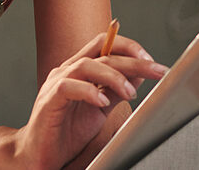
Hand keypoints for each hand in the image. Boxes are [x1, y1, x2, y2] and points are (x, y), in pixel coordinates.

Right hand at [11, 31, 167, 169]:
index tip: (152, 60)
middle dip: (133, 60)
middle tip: (157, 70)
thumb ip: (117, 90)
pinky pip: (68, 87)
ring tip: (130, 93)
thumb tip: (140, 74)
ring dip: (114, 77)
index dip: (129, 47)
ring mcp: (56, 83)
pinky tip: (102, 101)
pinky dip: (89, 91)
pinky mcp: (49, 100)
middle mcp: (68, 70)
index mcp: (80, 69)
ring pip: (87, 65)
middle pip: (103, 52)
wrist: (41, 153)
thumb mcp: (101, 108)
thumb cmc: (67, 131)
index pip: (105, 44)